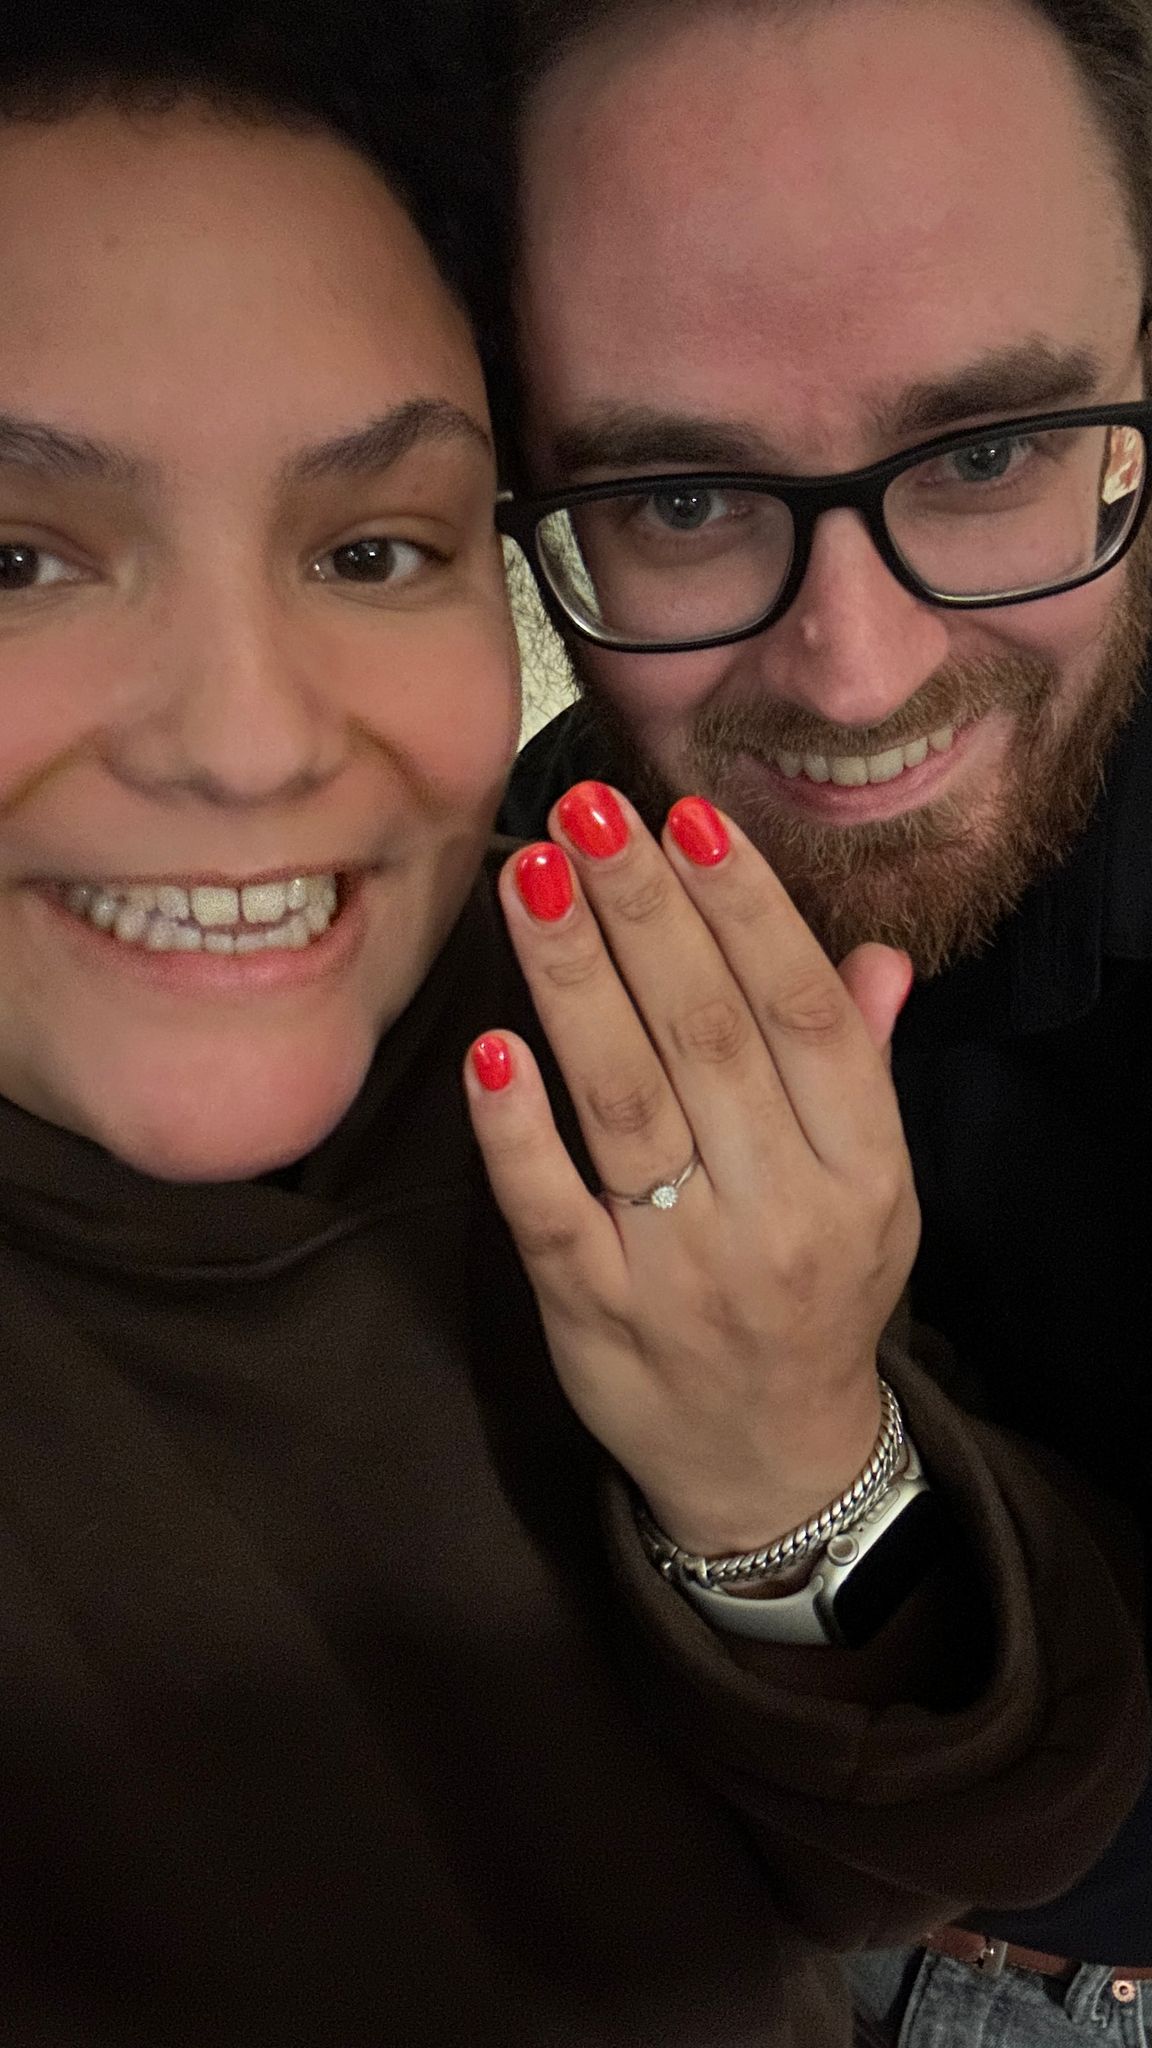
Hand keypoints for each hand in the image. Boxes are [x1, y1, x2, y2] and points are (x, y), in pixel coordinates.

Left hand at [465, 782, 918, 1556]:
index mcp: (861, 1173)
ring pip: (624, 1103)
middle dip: (643, 913)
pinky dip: (517, 1128)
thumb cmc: (816, 1295)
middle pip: (707, 1038)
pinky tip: (491, 1045)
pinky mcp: (591, 1315)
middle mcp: (780, 1216)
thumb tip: (873, 955)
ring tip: (531, 879)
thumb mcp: (874, 1194)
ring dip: (574, 980)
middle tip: (586, 813)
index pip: (803, 1016)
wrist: (769, 1465)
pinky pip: (549, 1209)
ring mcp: (681, 1270)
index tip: (686, 820)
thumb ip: (863, 1072)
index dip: (745, 911)